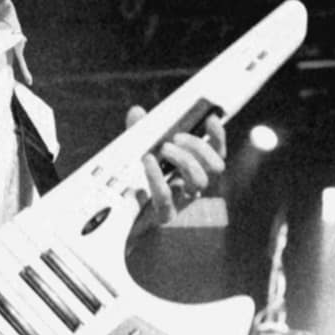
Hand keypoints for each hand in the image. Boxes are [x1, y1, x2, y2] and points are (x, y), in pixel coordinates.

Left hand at [125, 105, 226, 232]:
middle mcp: (192, 189)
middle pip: (215, 166)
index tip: (211, 118)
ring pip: (199, 181)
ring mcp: (181, 204)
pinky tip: (148, 162)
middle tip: (175, 138)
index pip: (217, 154)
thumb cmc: (132, 188)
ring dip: (184, 159)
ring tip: (162, 150)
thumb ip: (138, 134)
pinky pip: (167, 197)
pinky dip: (157, 176)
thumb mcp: (136, 156)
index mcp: (191, 173)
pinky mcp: (165, 217)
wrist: (116, 223)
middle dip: (199, 147)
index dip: (218, 137)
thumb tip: (137, 112)